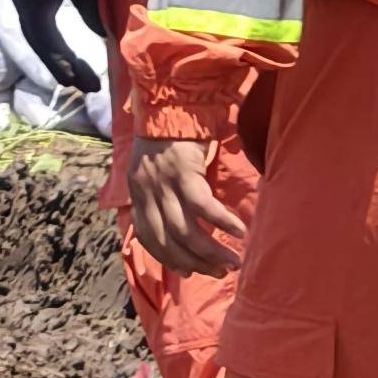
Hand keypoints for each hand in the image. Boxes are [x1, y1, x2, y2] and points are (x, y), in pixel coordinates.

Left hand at [129, 135, 247, 277]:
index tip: (188, 273)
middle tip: (218, 272)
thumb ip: (158, 196)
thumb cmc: (165, 138)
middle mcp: (147, 193)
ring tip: (232, 262)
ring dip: (211, 251)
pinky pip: (203, 206)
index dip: (168, 259)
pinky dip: (221, 222)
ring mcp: (164, 184)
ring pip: (186, 231)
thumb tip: (178, 225)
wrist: (169, 103)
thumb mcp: (151, 170)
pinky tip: (239, 232)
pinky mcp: (184, 172)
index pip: (149, 239)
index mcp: (138, 194)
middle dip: (194, 262)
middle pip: (169, 241)